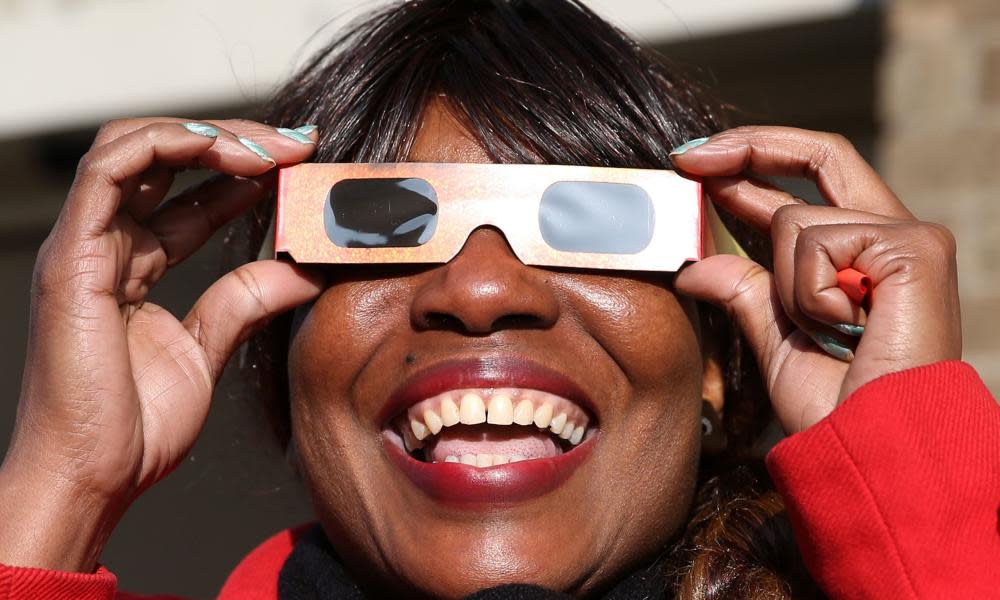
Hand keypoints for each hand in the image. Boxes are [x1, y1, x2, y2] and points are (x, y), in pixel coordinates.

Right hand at [0, 118, 322, 571]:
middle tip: (300, 144)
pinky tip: (227, 154)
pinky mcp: (71, 255)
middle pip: (165, 160)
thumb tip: (306, 267)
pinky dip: (167, 145)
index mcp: (133, 265)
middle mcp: (106, 245)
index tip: (306, 166)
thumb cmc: (136, 426)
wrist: (93, 478)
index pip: (191, 196)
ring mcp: (84, 245)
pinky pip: (107, 170)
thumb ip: (248, 298)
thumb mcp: (208, 346)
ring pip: (134, 147)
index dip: (248, 173)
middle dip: (236, 142)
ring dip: (208, 136)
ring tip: (273, 148)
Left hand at [672, 126, 961, 434]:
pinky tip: (845, 327)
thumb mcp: (776, 338)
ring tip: (829, 334)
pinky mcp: (915, 247)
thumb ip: (745, 292)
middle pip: (819, 155)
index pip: (807, 185)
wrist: (872, 444)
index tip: (694, 162)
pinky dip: (811, 294)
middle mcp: (892, 234)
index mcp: (862, 254)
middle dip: (748, 144)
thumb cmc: (835, 404)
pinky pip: (818, 244)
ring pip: (796, 220)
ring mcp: (908, 237)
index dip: (753, 162)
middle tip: (685, 158)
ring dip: (788, 287)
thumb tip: (694, 266)